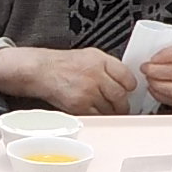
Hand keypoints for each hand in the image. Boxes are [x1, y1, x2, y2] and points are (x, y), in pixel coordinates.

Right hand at [1, 46, 134, 115]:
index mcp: (99, 60)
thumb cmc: (63, 64)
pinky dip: (101, 117)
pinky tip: (97, 112)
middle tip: (122, 104)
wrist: (41, 71)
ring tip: (109, 108)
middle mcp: (95, 75)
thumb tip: (125, 80)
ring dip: (113, 111)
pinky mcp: (79, 106)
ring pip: (111, 108)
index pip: (126, 76)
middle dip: (123, 103)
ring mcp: (87, 92)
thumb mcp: (89, 55)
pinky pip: (98, 116)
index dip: (130, 86)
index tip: (129, 89)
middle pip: (120, 95)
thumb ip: (109, 66)